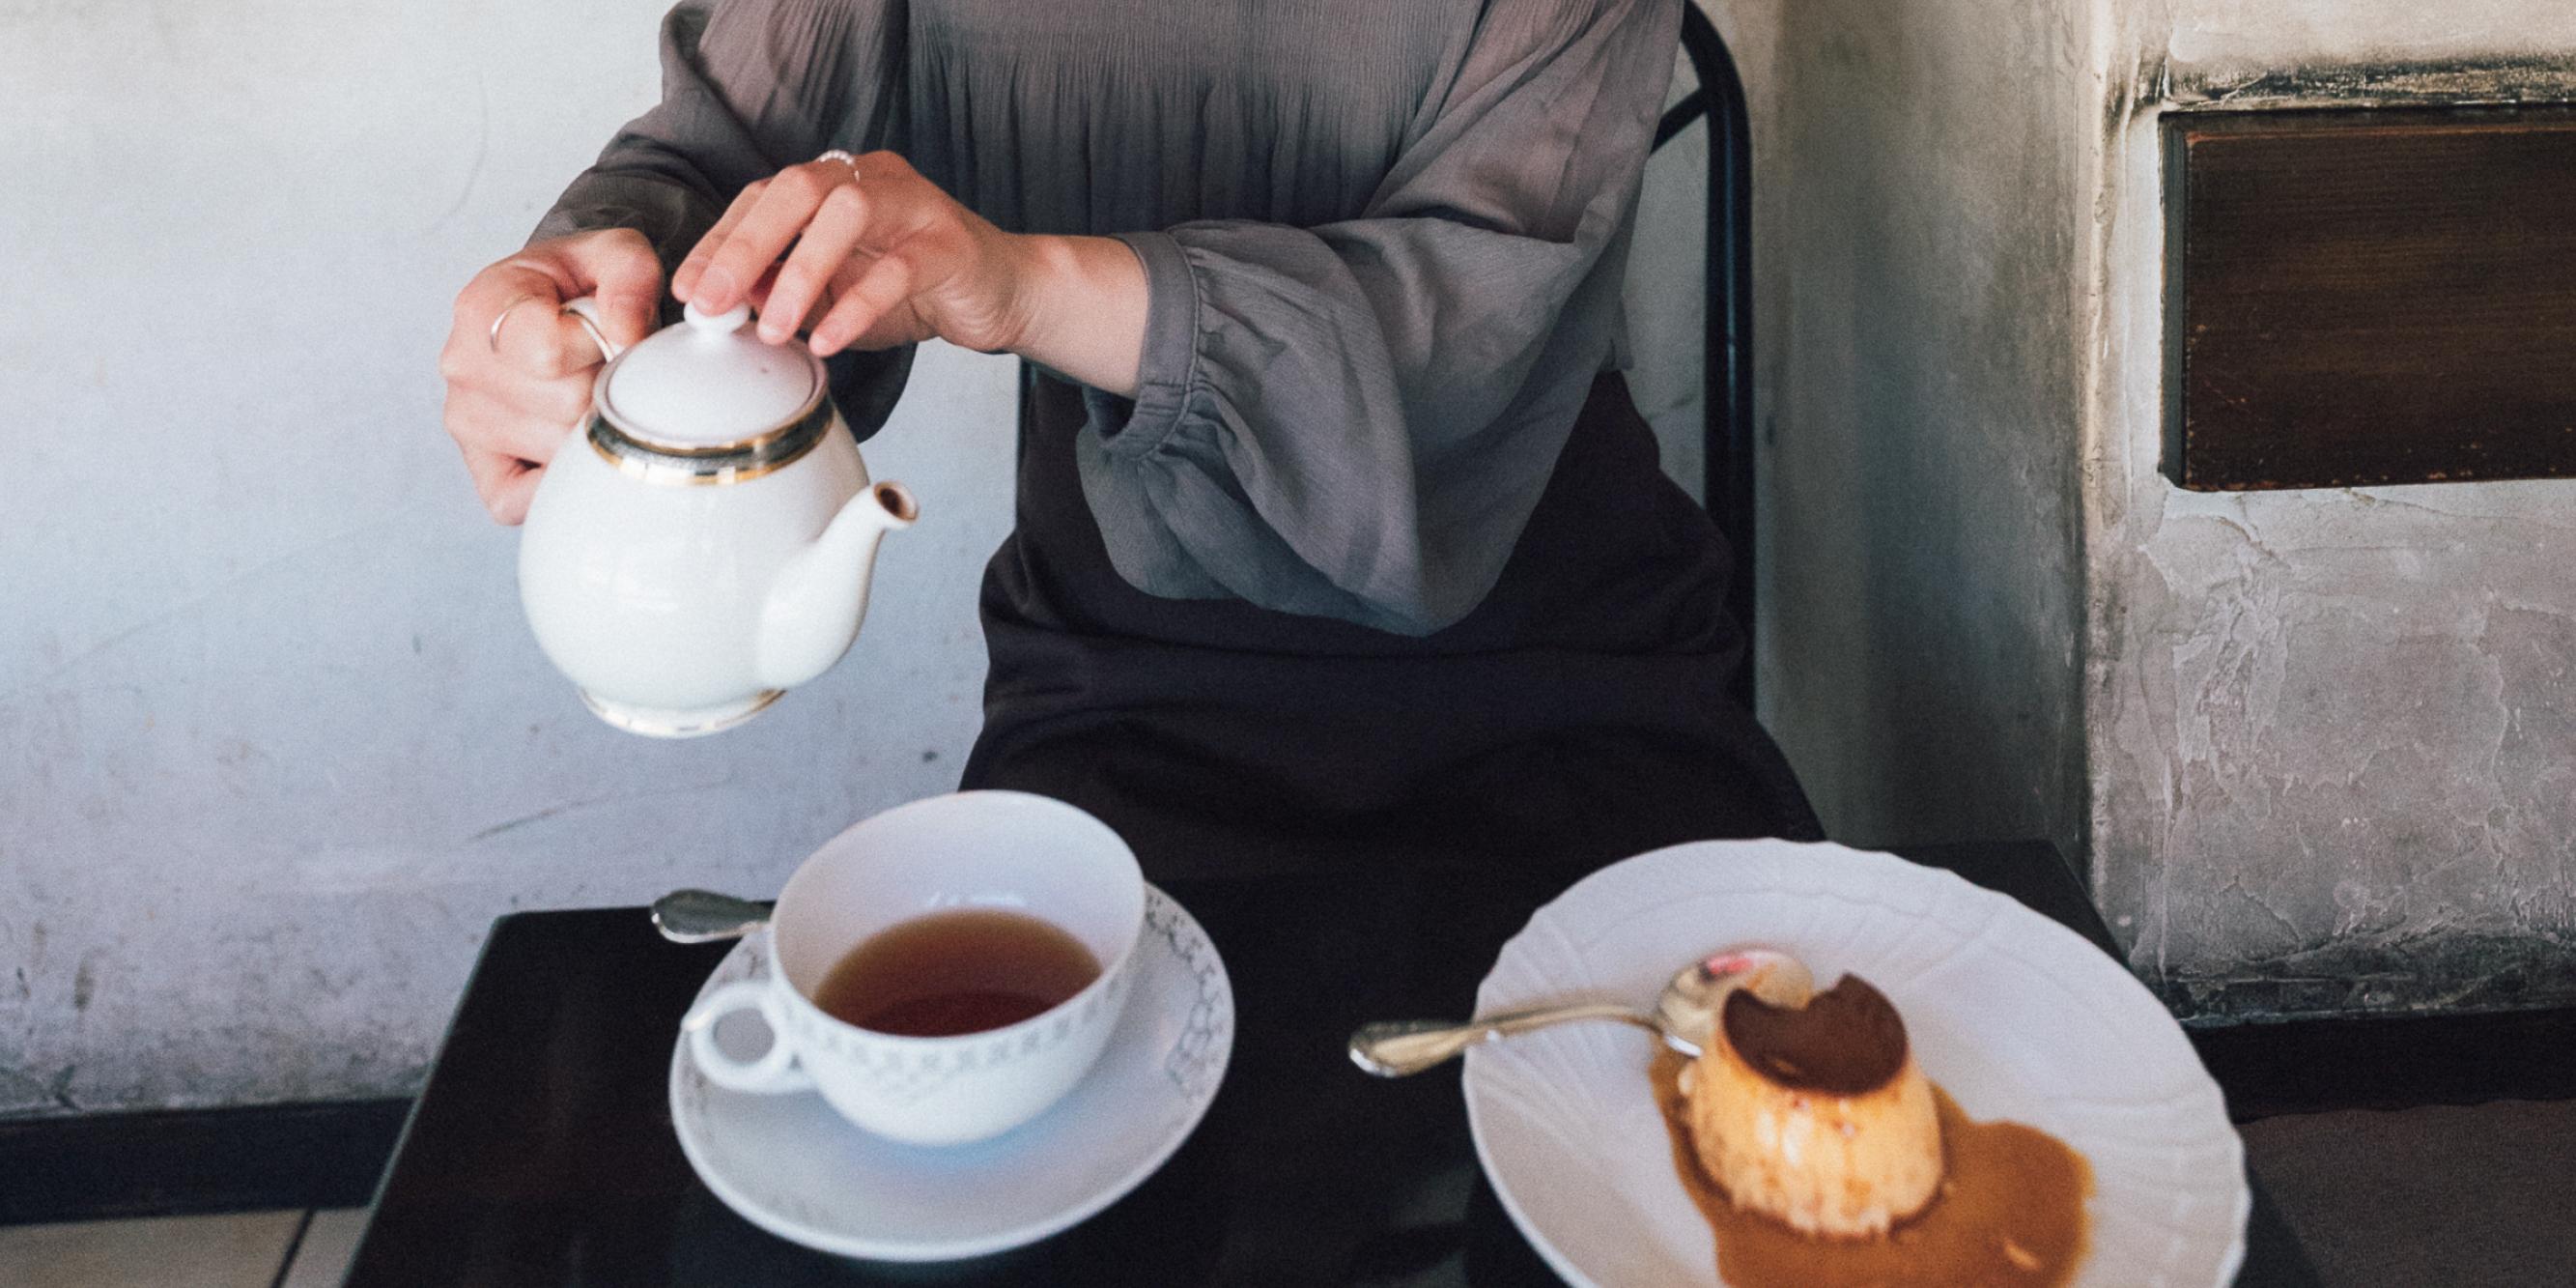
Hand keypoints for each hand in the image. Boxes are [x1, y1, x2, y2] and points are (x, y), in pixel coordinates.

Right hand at [438, 229, 662, 523]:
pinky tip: (575, 444)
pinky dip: (561, 480)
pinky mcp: (484, 470)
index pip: (545, 349)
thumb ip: (629, 277)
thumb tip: (623, 335)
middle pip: (565, 404)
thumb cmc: (584, 286)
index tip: (604, 329)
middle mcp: (461, 364)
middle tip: (603, 365)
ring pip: (559, 450)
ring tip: (587, 393)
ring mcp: (466, 421)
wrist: (560, 310)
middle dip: (605, 386)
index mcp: (483, 305)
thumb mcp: (616, 256)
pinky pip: (524, 501)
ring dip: (592, 428)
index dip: (598, 343)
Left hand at [673, 150, 1144, 394]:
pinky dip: (857, 306)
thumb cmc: (916, 290)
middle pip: (796, 189)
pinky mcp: (949, 245)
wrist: (1004, 293)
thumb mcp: (837, 294)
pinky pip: (898, 269)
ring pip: (847, 214)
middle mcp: (872, 180)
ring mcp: (914, 206)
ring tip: (773, 328)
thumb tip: (727, 301)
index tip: (687, 289)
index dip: (719, 240)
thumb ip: (786, 290)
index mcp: (836, 184)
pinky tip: (831, 341)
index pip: (764, 197)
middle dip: (744, 246)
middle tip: (710, 302)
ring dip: (799, 273)